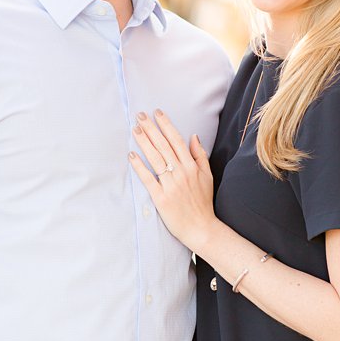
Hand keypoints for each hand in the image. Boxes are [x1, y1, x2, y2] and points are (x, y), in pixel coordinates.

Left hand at [128, 109, 217, 252]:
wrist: (201, 228)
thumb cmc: (203, 202)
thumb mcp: (207, 176)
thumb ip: (200, 156)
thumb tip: (193, 137)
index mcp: (191, 166)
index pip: (176, 140)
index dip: (166, 125)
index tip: (157, 112)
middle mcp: (181, 173)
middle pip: (163, 146)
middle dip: (151, 128)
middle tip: (140, 115)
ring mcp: (170, 185)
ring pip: (155, 158)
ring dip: (144, 142)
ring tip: (135, 129)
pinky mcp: (160, 197)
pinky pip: (148, 179)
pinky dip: (139, 166)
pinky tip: (132, 155)